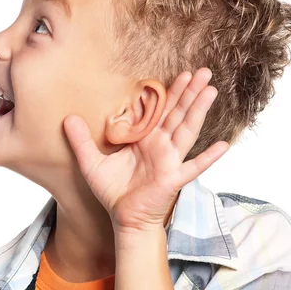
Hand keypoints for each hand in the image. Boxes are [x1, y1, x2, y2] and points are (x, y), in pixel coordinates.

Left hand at [63, 68, 229, 232]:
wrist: (124, 219)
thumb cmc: (113, 192)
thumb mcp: (91, 163)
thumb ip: (81, 141)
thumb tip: (67, 118)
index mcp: (145, 139)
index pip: (160, 110)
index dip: (169, 92)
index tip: (178, 73)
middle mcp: (162, 146)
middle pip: (178, 113)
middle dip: (190, 92)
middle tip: (203, 70)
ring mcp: (170, 161)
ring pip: (187, 130)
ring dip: (199, 111)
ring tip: (211, 90)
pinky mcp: (174, 178)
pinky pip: (194, 167)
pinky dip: (208, 157)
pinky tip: (223, 146)